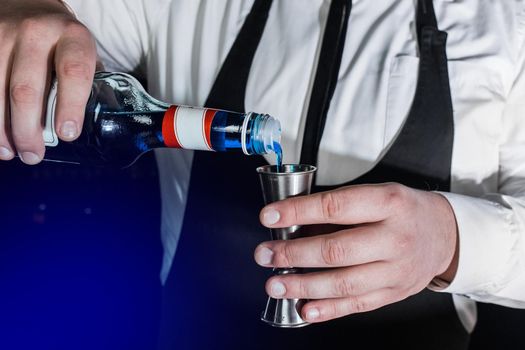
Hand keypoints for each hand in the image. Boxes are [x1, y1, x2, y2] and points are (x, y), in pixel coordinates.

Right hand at [0, 0, 96, 163]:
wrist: (26, 2)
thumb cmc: (61, 39)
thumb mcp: (81, 51)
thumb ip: (85, 82)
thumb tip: (91, 126)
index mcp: (72, 36)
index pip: (73, 72)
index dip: (70, 106)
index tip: (67, 134)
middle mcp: (36, 33)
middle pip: (26, 89)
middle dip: (28, 130)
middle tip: (34, 155)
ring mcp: (3, 35)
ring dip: (3, 129)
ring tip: (13, 152)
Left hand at [254, 183, 458, 322]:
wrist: (444, 234)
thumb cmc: (404, 210)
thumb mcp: (377, 194)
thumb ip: (339, 207)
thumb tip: (293, 221)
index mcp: (389, 203)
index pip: (335, 206)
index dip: (298, 212)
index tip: (270, 215)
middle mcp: (394, 238)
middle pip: (336, 250)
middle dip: (293, 254)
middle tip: (266, 255)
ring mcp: (396, 270)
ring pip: (343, 283)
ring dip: (303, 285)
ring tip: (276, 284)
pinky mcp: (393, 293)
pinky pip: (357, 304)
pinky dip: (328, 309)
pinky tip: (305, 308)